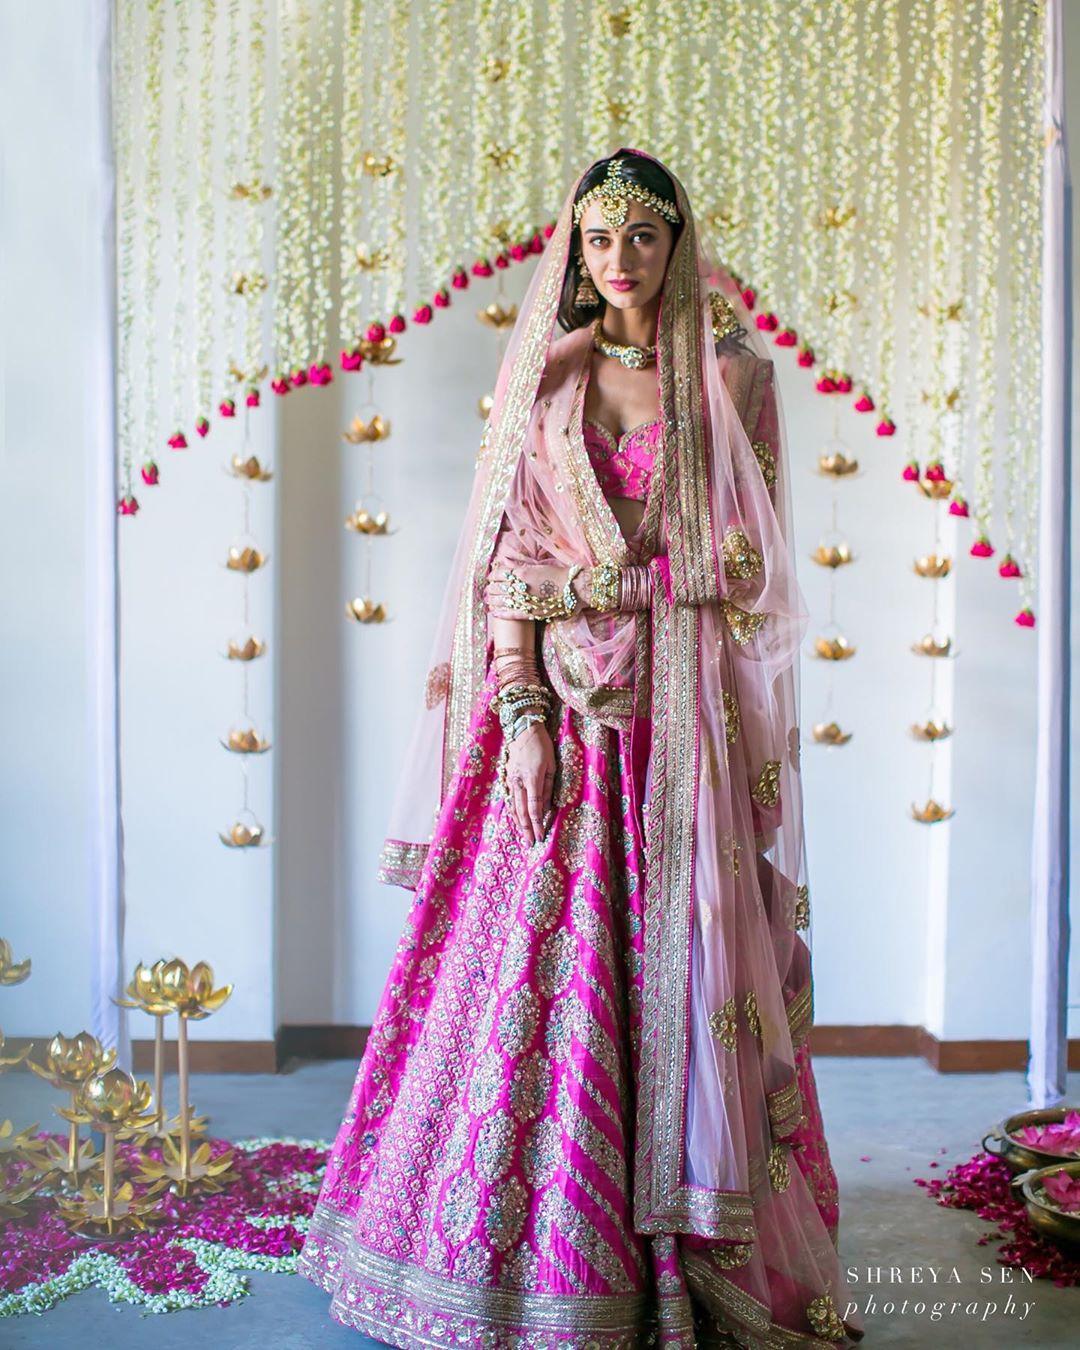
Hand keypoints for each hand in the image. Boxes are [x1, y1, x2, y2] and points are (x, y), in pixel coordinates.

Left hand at [484, 563, 590, 618]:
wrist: (575, 588)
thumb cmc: (559, 575)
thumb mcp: (539, 566)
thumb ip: (522, 566)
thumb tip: (507, 563)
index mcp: (523, 572)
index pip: (500, 573)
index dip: (492, 576)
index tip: (490, 577)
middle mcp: (522, 586)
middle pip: (498, 587)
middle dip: (491, 589)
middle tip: (488, 590)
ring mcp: (526, 601)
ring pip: (502, 601)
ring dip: (493, 601)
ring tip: (488, 601)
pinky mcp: (531, 613)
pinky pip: (512, 614)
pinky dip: (501, 613)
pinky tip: (494, 613)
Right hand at [504, 722, 555, 845]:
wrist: (522, 729)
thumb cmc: (542, 745)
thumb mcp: (551, 765)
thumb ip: (548, 787)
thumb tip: (547, 806)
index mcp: (532, 778)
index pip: (535, 807)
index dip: (537, 824)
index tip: (540, 837)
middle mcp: (519, 782)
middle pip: (522, 811)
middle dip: (527, 829)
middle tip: (530, 844)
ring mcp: (511, 780)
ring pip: (513, 807)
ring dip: (518, 823)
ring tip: (523, 836)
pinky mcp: (508, 778)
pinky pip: (510, 799)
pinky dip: (512, 811)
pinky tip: (516, 819)